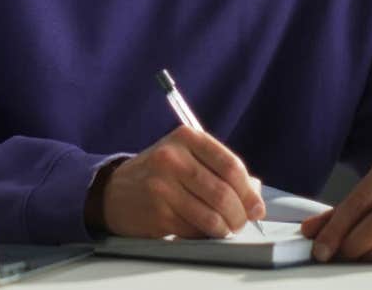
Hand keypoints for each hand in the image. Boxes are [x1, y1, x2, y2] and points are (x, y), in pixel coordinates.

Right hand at [96, 126, 264, 238]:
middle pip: (223, 192)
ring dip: (226, 228)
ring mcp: (163, 185)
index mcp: (186, 137)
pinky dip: (206, 235)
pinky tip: (203, 230)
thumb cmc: (159, 173)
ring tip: (226, 228)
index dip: (248, 190)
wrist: (115, 190)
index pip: (230, 164)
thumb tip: (256, 194)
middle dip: (240, 213)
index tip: (256, 205)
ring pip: (211, 215)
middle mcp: (173, 157)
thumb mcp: (187, 157)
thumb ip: (221, 170)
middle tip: (242, 221)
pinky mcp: (157, 212)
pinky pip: (195, 230)